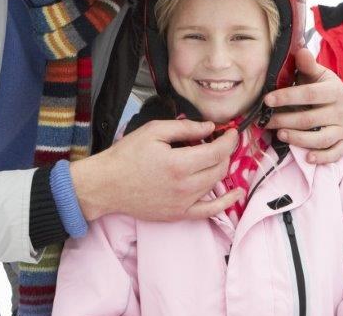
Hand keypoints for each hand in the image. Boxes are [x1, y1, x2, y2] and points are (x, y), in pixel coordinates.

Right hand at [69, 119, 241, 221]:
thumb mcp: (153, 131)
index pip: (218, 151)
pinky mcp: (179, 214)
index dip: (229, 139)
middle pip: (220, 167)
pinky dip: (226, 202)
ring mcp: (183, 203)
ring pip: (216, 184)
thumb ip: (185, 128)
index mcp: (179, 163)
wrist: (106, 185)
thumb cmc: (126, 156)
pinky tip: (236, 193)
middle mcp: (185, 186)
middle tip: (219, 141)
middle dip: (225, 151)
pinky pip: (210, 211)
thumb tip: (210, 127)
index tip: (231, 131)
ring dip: (221, 167)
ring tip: (215, 156)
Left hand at [263, 48, 342, 163]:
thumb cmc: (320, 87)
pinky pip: (335, 153)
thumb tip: (300, 50)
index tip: (266, 100)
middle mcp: (341, 109)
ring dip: (298, 138)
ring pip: (320, 138)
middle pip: (310, 119)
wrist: (339, 102)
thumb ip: (307, 65)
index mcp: (333, 89)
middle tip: (265, 121)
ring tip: (279, 134)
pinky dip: (322, 157)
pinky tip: (307, 158)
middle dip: (284, 120)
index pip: (308, 94)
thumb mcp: (315, 74)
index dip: (286, 97)